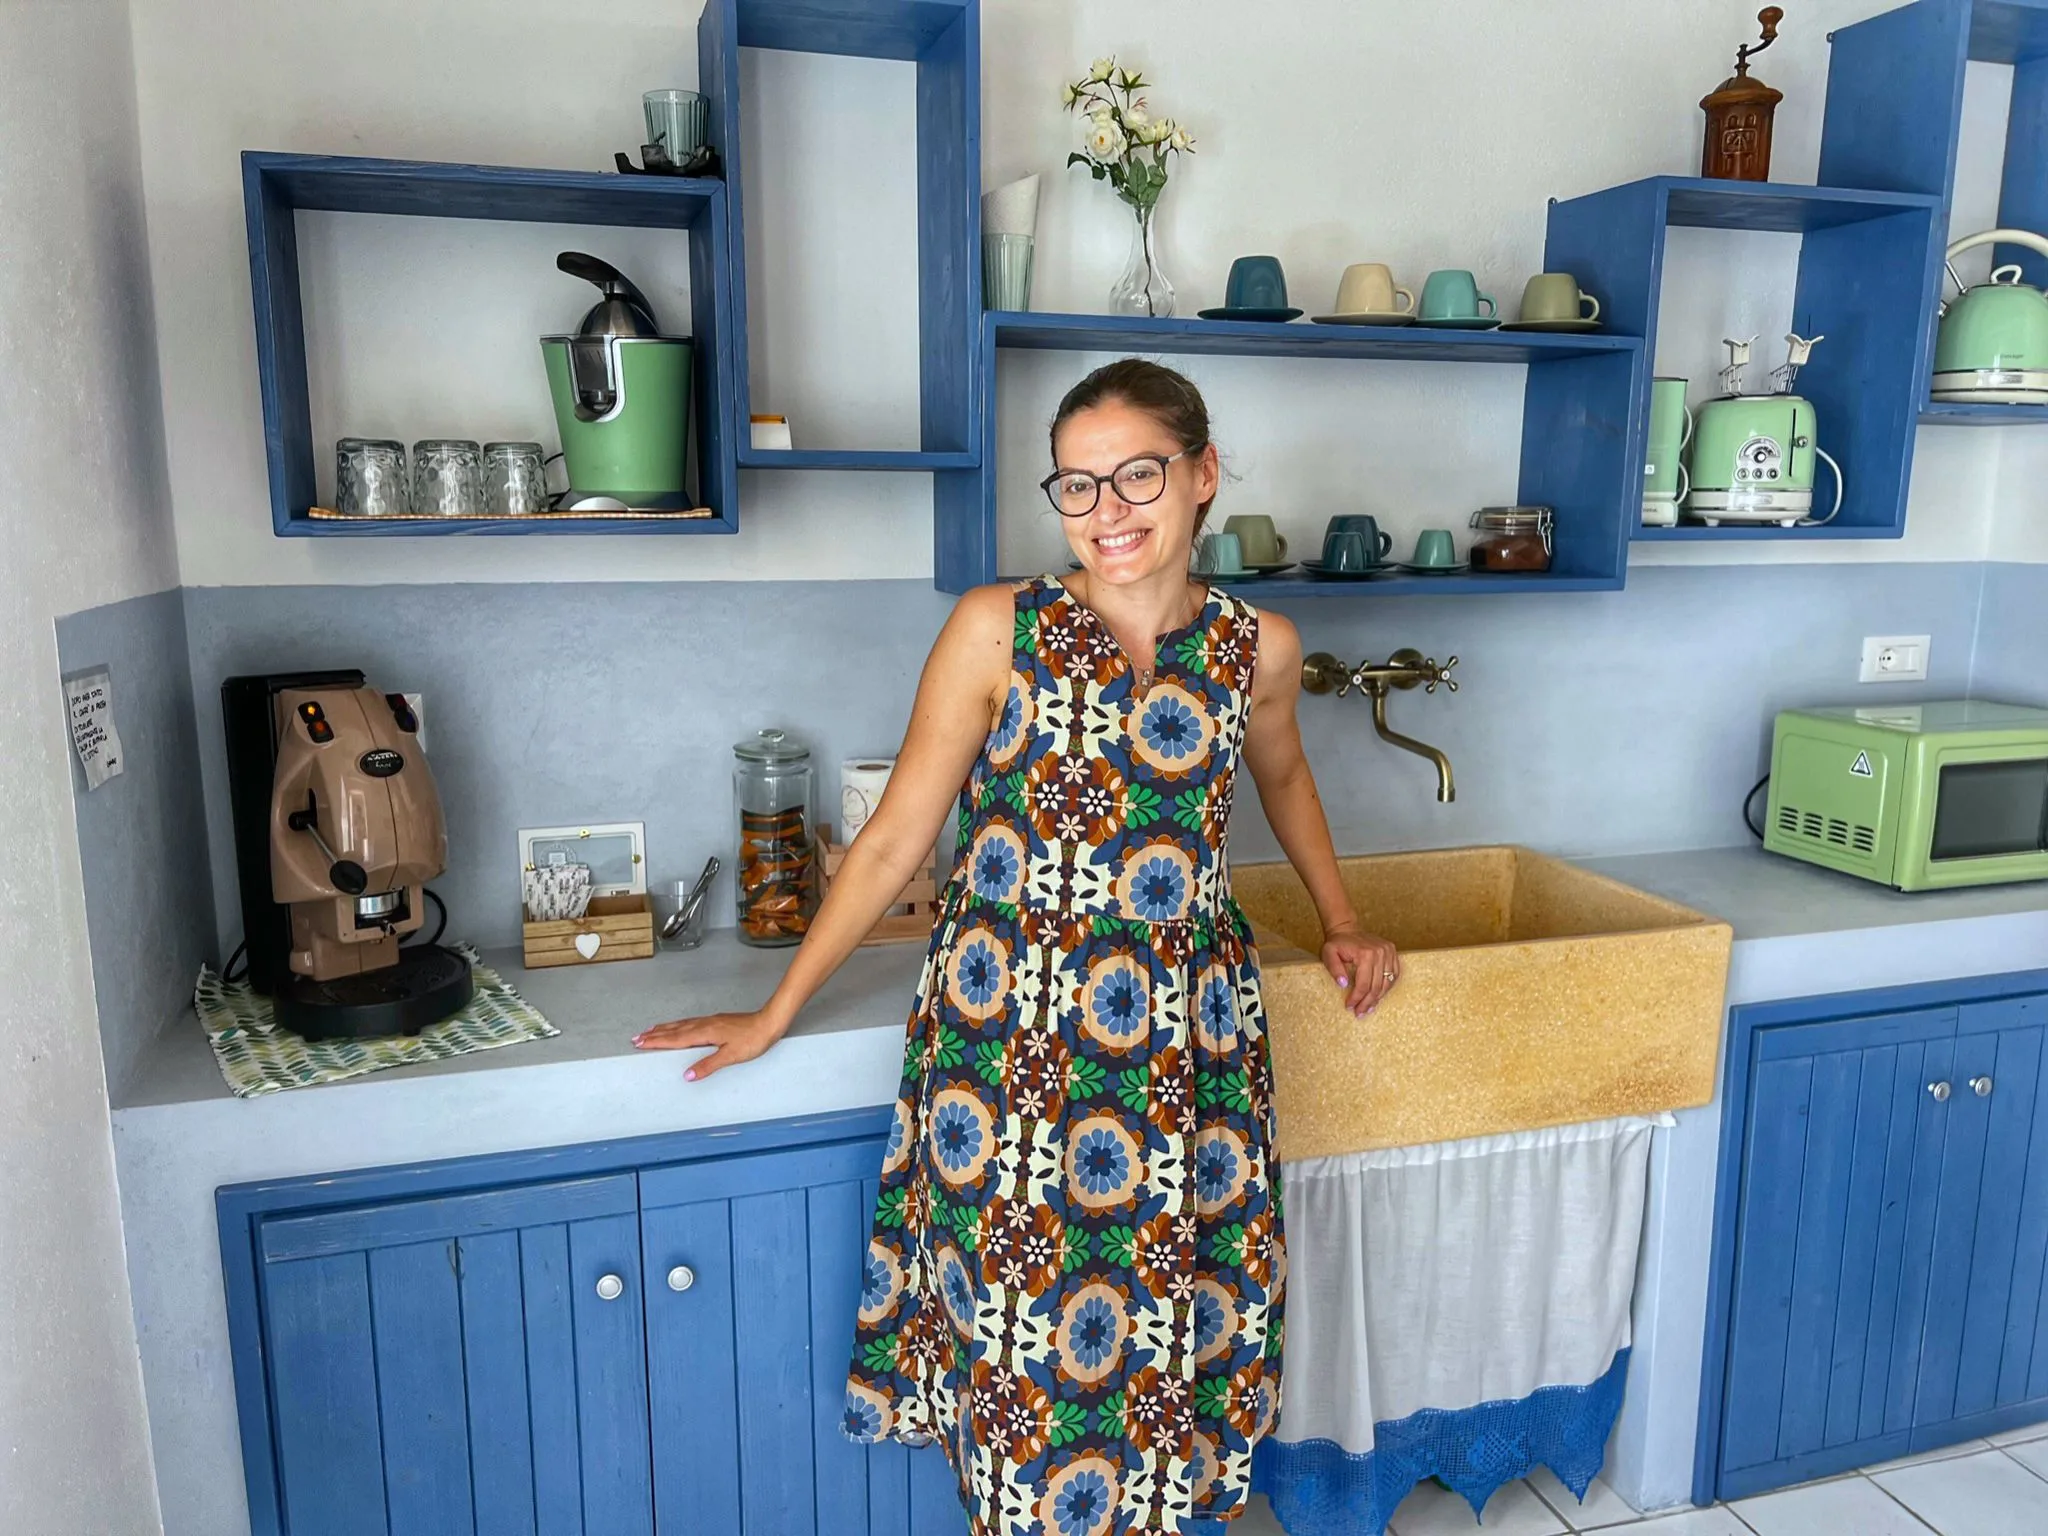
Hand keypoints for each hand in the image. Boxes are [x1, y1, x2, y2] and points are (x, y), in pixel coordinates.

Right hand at [633, 1011, 784, 1080]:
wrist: (769, 1022)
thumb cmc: (753, 1039)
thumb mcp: (731, 1056)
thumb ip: (708, 1065)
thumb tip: (687, 1075)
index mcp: (704, 1032)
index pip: (675, 1039)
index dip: (657, 1042)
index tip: (640, 1043)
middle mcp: (704, 1024)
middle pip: (674, 1030)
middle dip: (654, 1035)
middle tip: (637, 1038)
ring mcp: (710, 1021)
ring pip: (681, 1025)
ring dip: (664, 1029)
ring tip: (651, 1031)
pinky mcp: (717, 1021)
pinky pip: (690, 1023)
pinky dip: (679, 1025)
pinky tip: (679, 1027)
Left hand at [1320, 926, 1399, 1017]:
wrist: (1347, 929)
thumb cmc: (1337, 943)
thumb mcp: (1328, 953)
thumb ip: (1334, 969)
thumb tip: (1343, 984)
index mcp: (1366, 954)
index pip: (1363, 984)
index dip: (1357, 998)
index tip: (1350, 1007)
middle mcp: (1380, 953)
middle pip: (1376, 986)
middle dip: (1367, 1002)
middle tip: (1360, 1013)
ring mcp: (1389, 952)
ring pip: (1387, 983)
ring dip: (1378, 998)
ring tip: (1369, 1008)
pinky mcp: (1392, 952)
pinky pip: (1394, 975)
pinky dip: (1387, 987)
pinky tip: (1378, 996)